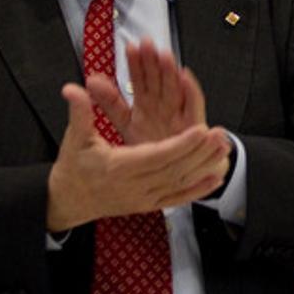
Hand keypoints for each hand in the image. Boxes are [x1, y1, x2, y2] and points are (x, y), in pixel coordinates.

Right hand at [46, 83, 229, 231]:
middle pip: (173, 169)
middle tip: (219, 134)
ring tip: (223, 149)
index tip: (199, 129)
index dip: (179, 144)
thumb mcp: (75, 138)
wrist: (70, 200)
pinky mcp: (148, 205)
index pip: (155, 156)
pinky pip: (177, 198)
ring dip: (203, 166)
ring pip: (179, 183)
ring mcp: (143, 198)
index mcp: (117, 167)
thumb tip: (72, 89)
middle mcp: (133, 185)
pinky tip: (215, 178)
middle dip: (199, 152)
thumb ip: (79, 112)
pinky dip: (198, 190)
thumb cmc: (74, 167)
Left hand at [86, 38, 206, 145]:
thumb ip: (109, 102)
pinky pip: (192, 106)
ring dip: (170, 71)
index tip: (130, 48)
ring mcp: (178, 115)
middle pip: (158, 79)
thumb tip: (91, 81)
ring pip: (174, 88)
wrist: (173, 173)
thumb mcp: (125, 124)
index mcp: (146, 105)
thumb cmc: (153, 149)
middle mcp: (162, 106)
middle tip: (146, 44)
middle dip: (153, 61)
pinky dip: (190, 91)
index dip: (136, 64)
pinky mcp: (191, 127)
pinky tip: (185, 76)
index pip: (140, 80)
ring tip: (163, 55)